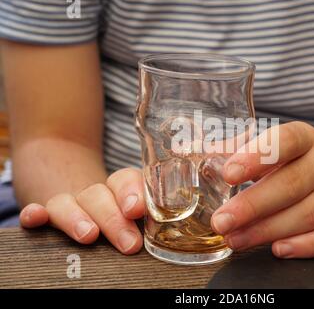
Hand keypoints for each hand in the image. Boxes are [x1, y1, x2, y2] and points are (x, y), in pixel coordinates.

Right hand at [19, 168, 144, 254]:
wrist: (88, 206)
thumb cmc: (122, 221)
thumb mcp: (138, 219)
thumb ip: (151, 222)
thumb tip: (168, 237)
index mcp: (120, 191)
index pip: (126, 180)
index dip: (132, 191)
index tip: (137, 209)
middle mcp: (94, 195)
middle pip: (99, 196)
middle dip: (114, 219)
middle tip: (129, 244)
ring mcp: (69, 204)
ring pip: (67, 202)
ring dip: (77, 217)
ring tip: (89, 235)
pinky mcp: (46, 215)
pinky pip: (38, 211)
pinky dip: (35, 214)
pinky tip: (36, 218)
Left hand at [211, 122, 313, 257]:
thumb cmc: (306, 156)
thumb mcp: (279, 143)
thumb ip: (240, 148)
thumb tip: (199, 152)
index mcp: (306, 137)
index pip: (283, 142)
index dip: (255, 158)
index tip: (228, 174)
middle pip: (291, 185)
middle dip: (252, 207)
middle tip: (221, 222)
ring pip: (307, 214)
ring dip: (268, 231)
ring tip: (236, 239)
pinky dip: (307, 246)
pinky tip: (279, 249)